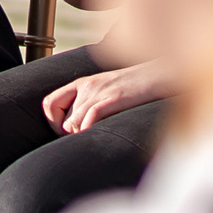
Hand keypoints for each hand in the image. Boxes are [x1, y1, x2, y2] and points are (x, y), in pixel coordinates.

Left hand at [41, 62, 174, 133]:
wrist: (163, 73)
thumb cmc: (140, 87)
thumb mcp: (109, 90)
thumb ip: (93, 103)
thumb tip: (82, 128)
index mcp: (83, 83)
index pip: (49, 103)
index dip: (53, 122)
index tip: (69, 132)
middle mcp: (87, 87)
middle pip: (64, 121)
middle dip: (74, 136)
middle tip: (91, 140)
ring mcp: (99, 92)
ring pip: (74, 124)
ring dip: (83, 137)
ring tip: (99, 139)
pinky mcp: (113, 99)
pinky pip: (88, 120)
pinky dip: (90, 132)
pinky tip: (101, 136)